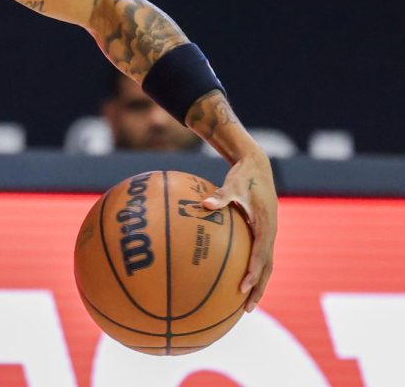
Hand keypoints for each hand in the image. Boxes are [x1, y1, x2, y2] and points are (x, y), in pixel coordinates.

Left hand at [201, 153, 277, 311]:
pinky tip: (234, 278)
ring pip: (265, 264)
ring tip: (244, 303)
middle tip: (247, 308)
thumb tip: (203, 203)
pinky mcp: (261, 231)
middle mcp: (269, 232)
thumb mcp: (232, 184)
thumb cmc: (243, 175)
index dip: (252, 273)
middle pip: (267, 267)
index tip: (242, 288)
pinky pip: (257, 255)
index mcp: (266, 225)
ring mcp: (267, 233)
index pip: (260, 255)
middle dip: (258, 289)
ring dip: (257, 283)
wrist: (257, 165)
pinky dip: (251, 269)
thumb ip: (220, 196)